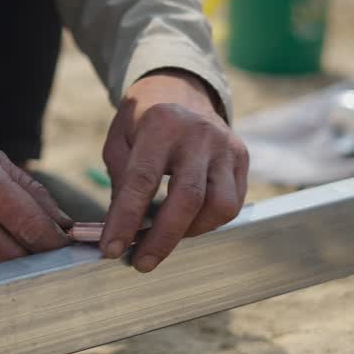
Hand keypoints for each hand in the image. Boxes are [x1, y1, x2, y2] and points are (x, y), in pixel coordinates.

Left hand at [100, 70, 248, 271]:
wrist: (180, 90)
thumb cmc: (143, 122)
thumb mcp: (119, 141)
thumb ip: (121, 182)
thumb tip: (123, 230)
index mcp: (160, 124)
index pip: (142, 180)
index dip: (126, 220)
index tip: (112, 248)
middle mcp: (198, 134)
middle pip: (188, 198)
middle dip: (163, 238)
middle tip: (141, 263)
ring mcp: (225, 146)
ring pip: (220, 206)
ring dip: (191, 231)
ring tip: (166, 236)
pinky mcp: (241, 158)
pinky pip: (233, 203)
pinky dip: (208, 221)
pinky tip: (187, 223)